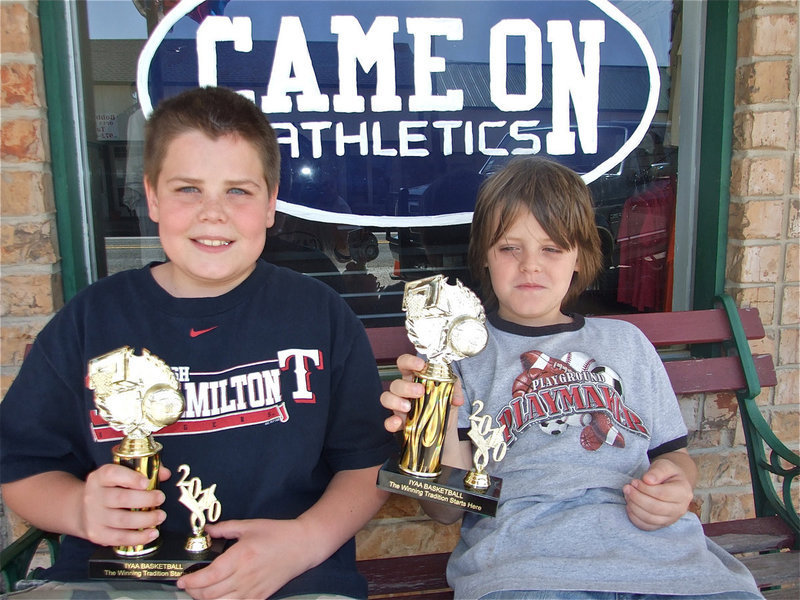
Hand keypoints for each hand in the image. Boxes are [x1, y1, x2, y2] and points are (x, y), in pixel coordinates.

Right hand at [80, 463, 169, 546]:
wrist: (82, 510)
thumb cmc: (111, 489)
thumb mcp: (121, 475)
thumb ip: (145, 471)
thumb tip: (165, 474)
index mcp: (100, 477)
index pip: (112, 474)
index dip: (131, 478)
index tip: (147, 482)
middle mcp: (94, 496)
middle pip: (120, 498)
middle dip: (145, 499)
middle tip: (160, 498)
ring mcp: (93, 517)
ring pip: (122, 520)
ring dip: (145, 519)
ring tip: (160, 516)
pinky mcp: (97, 534)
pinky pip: (119, 538)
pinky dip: (138, 537)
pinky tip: (151, 533)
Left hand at [177, 519, 314, 599]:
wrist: (302, 546)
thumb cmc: (277, 533)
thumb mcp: (249, 525)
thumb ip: (225, 528)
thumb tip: (207, 531)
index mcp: (240, 556)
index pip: (209, 576)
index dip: (191, 582)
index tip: (182, 580)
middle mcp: (245, 576)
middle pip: (210, 594)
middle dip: (194, 592)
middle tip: (188, 585)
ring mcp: (253, 590)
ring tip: (200, 592)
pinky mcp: (260, 597)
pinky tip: (218, 599)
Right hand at [380, 354, 464, 432]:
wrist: (446, 430)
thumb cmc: (445, 407)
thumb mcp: (453, 394)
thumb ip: (455, 389)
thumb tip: (456, 398)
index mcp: (415, 379)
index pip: (405, 364)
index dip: (409, 361)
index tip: (420, 365)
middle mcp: (405, 391)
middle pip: (395, 383)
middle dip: (406, 387)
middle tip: (420, 392)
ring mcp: (400, 407)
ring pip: (386, 398)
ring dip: (395, 401)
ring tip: (408, 407)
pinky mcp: (400, 423)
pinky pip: (388, 422)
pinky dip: (391, 422)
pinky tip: (399, 422)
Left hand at [623, 457, 693, 529]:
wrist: (672, 483)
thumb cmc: (667, 473)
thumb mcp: (665, 465)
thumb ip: (657, 470)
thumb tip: (647, 480)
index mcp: (683, 492)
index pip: (662, 494)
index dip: (645, 489)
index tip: (634, 481)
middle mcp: (680, 508)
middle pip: (655, 508)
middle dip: (637, 498)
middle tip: (627, 488)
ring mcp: (671, 519)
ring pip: (650, 519)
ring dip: (634, 507)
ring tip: (627, 495)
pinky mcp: (662, 525)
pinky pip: (646, 526)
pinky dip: (635, 517)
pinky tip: (629, 506)